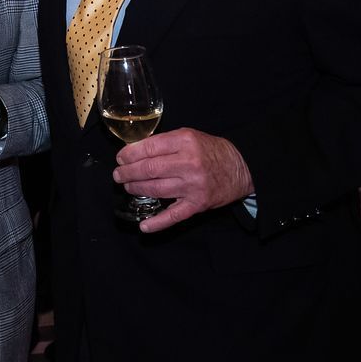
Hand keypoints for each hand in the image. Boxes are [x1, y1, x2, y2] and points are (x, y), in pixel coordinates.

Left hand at [113, 128, 254, 233]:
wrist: (242, 167)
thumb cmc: (212, 150)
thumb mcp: (189, 136)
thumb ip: (164, 143)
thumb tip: (135, 151)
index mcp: (185, 142)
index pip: (149, 148)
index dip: (130, 154)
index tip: (121, 158)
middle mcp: (189, 163)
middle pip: (149, 169)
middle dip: (127, 172)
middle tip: (118, 174)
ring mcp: (193, 186)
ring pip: (156, 189)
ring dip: (136, 189)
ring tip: (127, 186)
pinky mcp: (198, 204)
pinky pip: (174, 215)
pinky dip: (157, 222)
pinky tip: (144, 225)